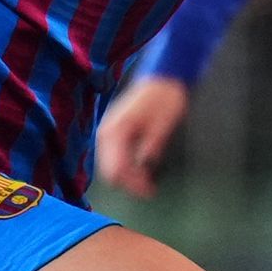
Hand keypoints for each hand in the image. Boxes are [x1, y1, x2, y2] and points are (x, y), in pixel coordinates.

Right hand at [93, 75, 191, 198]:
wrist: (164, 79)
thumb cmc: (165, 98)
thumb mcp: (163, 123)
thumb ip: (152, 144)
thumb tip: (145, 164)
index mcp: (116, 130)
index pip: (116, 168)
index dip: (132, 184)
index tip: (149, 191)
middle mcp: (107, 133)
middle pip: (110, 171)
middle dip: (128, 183)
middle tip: (150, 189)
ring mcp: (109, 133)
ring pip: (110, 166)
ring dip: (127, 177)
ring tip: (148, 182)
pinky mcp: (115, 133)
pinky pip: (115, 158)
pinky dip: (126, 167)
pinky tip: (142, 170)